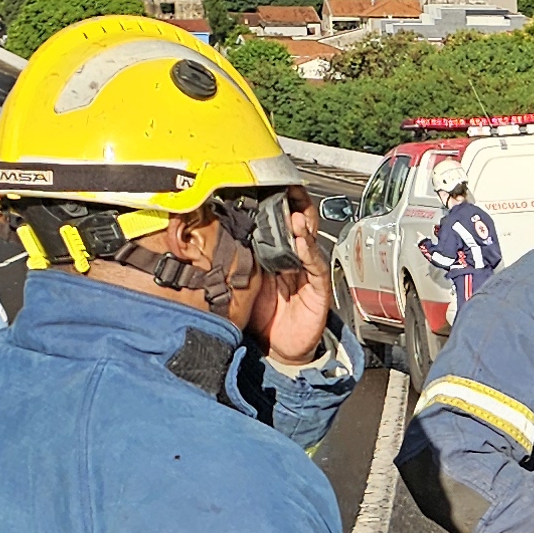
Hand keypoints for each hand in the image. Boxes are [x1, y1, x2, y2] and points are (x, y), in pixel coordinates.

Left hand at [254, 195, 335, 367]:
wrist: (277, 347)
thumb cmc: (263, 314)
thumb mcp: (244, 282)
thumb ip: (238, 259)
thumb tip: (215, 233)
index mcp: (272, 252)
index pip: (275, 220)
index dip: (274, 202)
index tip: (267, 185)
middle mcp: (291, 257)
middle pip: (296, 223)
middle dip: (293, 205)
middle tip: (286, 191)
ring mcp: (306, 270)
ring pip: (307, 240)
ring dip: (301, 226)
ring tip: (293, 216)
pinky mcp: (318, 287)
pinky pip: (316, 266)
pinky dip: (309, 253)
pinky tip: (301, 243)